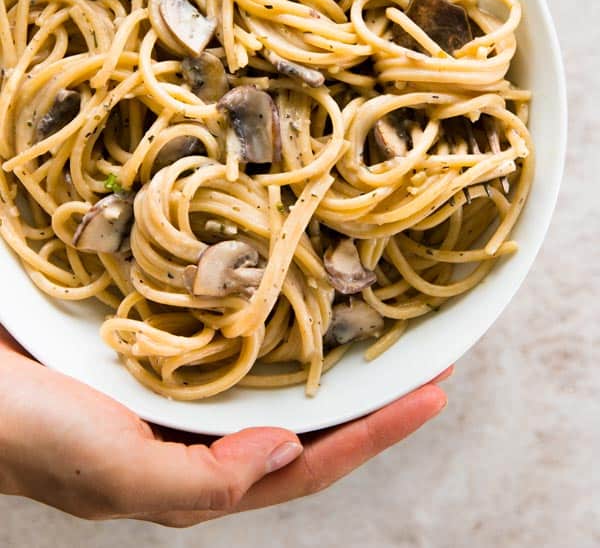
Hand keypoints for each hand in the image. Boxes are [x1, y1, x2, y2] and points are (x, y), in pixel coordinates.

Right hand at [0, 325, 448, 525]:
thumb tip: (284, 452)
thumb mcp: (110, 474)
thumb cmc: (27, 434)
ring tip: (372, 328)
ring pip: (270, 380)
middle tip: (424, 358)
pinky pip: (231, 341)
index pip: (305, 466)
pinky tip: (285, 296)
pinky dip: (268, 324)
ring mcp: (178, 395)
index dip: (374, 433)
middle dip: (366, 397)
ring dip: (322, 358)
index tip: (433, 394)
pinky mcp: (158, 353)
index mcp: (194, 481)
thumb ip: (197, 483)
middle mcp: (197, 440)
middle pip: (301, 423)